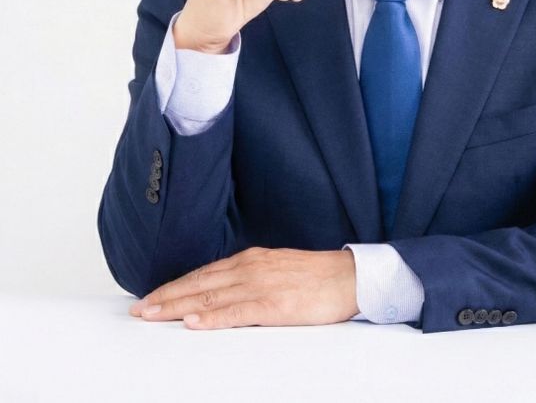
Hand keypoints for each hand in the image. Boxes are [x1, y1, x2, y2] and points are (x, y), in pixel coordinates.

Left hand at [128, 247, 359, 328]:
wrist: (350, 277)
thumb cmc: (317, 277)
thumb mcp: (277, 270)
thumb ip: (251, 278)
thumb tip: (225, 293)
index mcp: (251, 260)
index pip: (203, 274)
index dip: (175, 286)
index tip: (151, 297)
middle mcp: (250, 267)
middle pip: (199, 284)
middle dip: (166, 297)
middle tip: (138, 309)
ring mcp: (261, 284)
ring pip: (210, 297)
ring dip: (178, 307)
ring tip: (152, 315)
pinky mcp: (274, 304)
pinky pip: (237, 312)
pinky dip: (212, 317)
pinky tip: (194, 322)